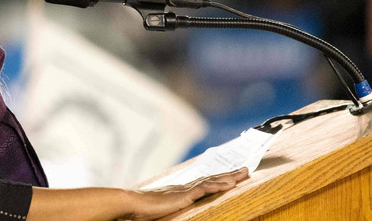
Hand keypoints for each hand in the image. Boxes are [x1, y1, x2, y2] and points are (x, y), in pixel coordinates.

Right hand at [124, 168, 248, 220]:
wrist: (132, 203)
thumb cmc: (143, 209)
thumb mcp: (163, 208)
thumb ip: (173, 206)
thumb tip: (176, 206)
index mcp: (181, 190)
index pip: (205, 182)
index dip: (219, 178)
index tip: (231, 175)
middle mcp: (185, 187)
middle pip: (212, 178)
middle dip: (230, 174)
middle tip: (245, 169)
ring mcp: (185, 190)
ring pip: (212, 181)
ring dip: (229, 177)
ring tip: (244, 174)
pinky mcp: (185, 195)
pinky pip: (206, 189)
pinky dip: (219, 186)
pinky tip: (230, 184)